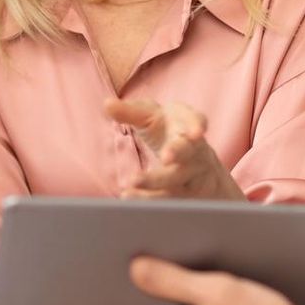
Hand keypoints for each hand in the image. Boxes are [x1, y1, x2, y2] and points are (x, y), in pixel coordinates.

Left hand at [107, 98, 243, 201]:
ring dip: (156, 183)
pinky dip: (149, 199)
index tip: (195, 133)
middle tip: (166, 157)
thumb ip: (130, 112)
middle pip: (188, 152)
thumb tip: (107, 104)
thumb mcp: (151, 117)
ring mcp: (193, 174)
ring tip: (131, 183)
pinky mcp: (186, 195)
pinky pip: (168, 199)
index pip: (196, 120)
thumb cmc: (167, 130)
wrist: (197, 160)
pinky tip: (129, 197)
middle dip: (178, 153)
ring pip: (177, 181)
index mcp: (187, 125)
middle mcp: (195, 149)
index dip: (196, 125)